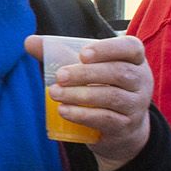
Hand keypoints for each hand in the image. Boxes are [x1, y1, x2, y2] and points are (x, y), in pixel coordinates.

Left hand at [29, 33, 153, 170]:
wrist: (121, 128)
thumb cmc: (100, 88)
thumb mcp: (86, 68)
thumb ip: (59, 53)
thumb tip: (29, 41)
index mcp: (134, 60)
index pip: (131, 48)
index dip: (108, 49)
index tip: (83, 54)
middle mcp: (141, 81)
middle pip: (119, 73)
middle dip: (86, 74)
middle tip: (59, 76)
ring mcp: (136, 105)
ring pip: (111, 97)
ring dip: (80, 95)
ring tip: (55, 93)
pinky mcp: (126, 126)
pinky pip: (106, 119)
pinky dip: (83, 115)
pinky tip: (64, 111)